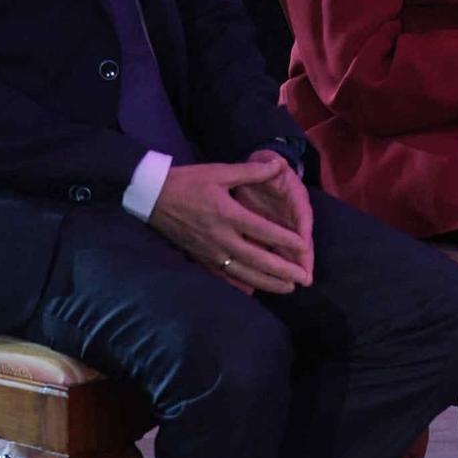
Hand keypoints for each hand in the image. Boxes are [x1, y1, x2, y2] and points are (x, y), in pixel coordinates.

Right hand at [149, 159, 311, 294]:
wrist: (152, 197)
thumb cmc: (188, 182)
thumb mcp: (219, 172)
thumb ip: (251, 171)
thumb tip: (278, 165)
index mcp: (228, 214)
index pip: (263, 231)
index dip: (286, 240)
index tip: (304, 247)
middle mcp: (221, 237)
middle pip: (258, 259)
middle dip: (283, 271)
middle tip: (304, 280)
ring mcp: (211, 252)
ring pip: (244, 273)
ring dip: (268, 282)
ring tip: (288, 288)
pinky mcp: (201, 259)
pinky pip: (225, 277)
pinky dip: (242, 286)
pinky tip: (255, 291)